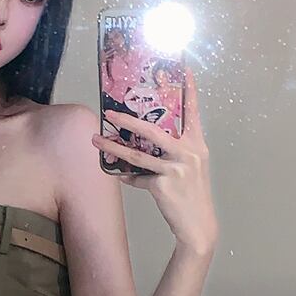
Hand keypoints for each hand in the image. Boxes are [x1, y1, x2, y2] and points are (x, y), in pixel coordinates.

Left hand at [92, 66, 218, 253]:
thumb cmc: (192, 195)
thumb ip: (172, 153)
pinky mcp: (163, 185)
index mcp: (197, 145)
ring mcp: (176, 168)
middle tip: (110, 112)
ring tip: (96, 139)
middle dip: (129, 120)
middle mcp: (188, 153)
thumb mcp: (189, 169)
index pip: (193, 112)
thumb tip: (144, 144)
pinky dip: (128, 177)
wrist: (198, 226)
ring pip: (138, 154)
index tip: (184, 69)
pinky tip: (120, 176)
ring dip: (114, 147)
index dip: (189, 90)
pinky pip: (138, 178)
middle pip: (154, 131)